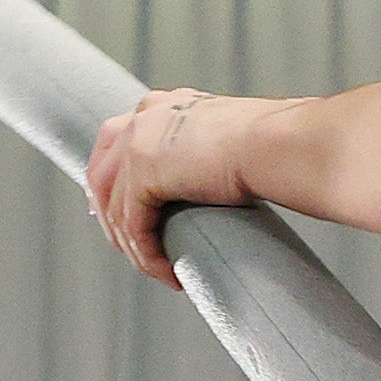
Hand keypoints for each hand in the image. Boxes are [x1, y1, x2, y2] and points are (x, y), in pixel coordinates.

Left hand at [83, 88, 276, 287]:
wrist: (279, 142)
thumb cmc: (274, 145)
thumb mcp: (224, 142)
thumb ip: (200, 156)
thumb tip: (208, 182)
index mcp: (162, 106)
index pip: (115, 143)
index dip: (110, 183)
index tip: (117, 215)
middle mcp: (143, 118)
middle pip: (101, 175)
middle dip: (110, 218)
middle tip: (130, 250)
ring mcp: (138, 142)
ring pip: (116, 209)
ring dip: (135, 248)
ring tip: (162, 270)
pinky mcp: (144, 173)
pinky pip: (135, 228)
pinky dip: (149, 257)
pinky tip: (171, 274)